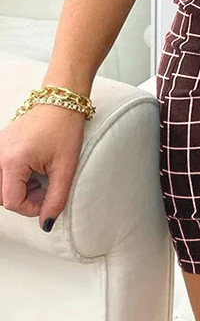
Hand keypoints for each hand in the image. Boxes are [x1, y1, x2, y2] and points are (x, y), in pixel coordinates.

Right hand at [0, 102, 85, 231]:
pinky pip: (1, 173)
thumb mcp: (66, 166)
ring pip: (1, 187)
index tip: (49, 198)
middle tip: (47, 184)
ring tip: (40, 175)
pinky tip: (33, 168)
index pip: (12, 202)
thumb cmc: (64, 128)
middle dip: (25, 198)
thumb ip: (56, 198)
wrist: (61, 101)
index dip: (32, 207)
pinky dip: (15, 178)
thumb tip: (46, 224)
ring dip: (19, 189)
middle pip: (3, 197)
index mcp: (12, 162)